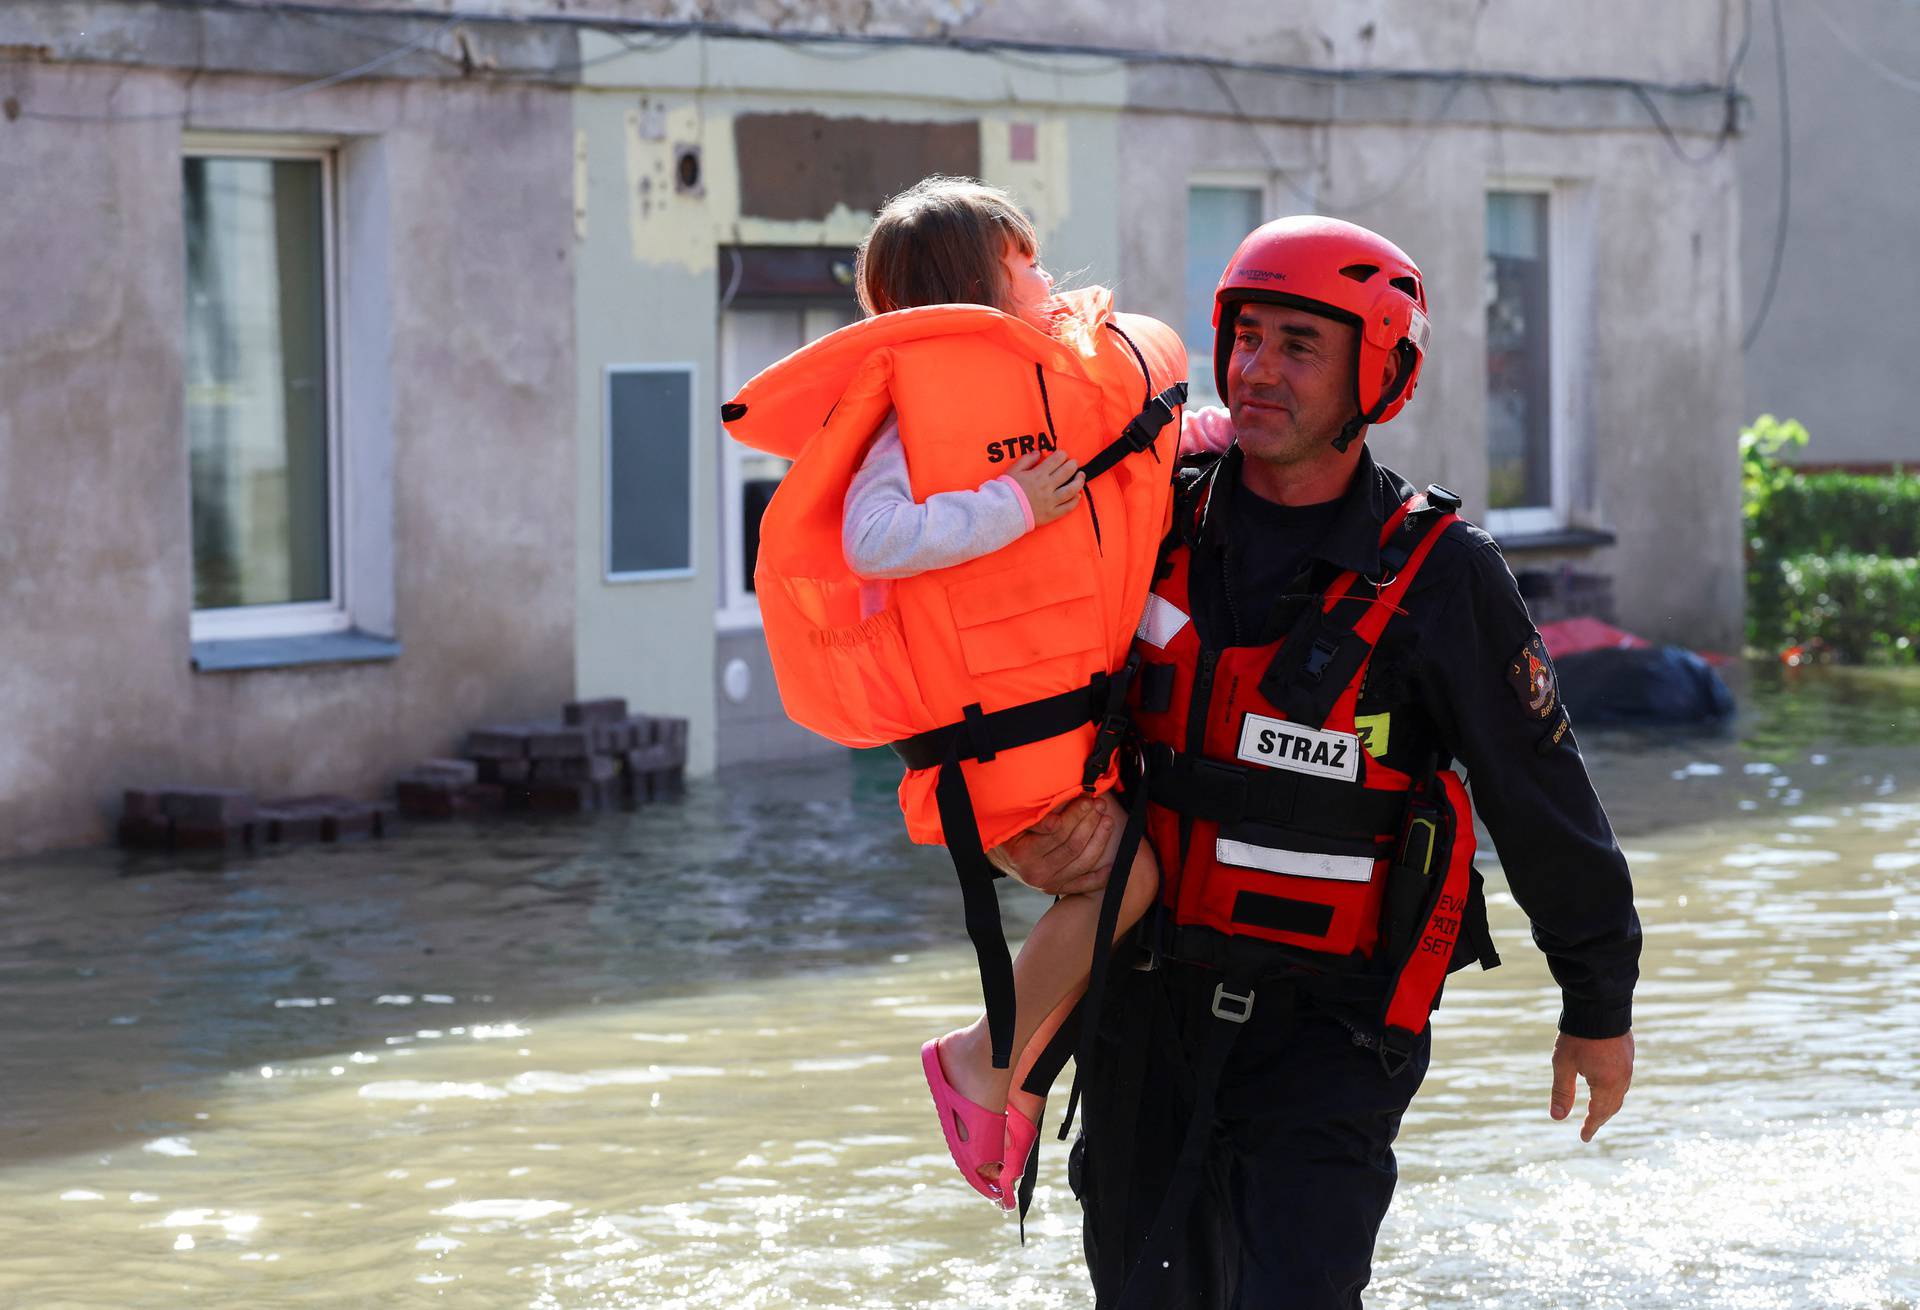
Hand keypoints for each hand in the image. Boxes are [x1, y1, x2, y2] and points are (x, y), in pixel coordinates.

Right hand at [987, 795, 1113, 894]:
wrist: (1000, 855)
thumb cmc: (1008, 832)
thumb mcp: (1015, 821)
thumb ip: (1036, 819)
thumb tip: (1057, 816)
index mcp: (1024, 855)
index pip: (1058, 832)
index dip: (1075, 813)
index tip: (1087, 797)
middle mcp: (1037, 873)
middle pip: (1073, 846)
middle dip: (1090, 822)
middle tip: (1099, 804)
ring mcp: (1049, 883)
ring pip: (1083, 862)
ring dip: (1099, 840)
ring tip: (1107, 820)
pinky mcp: (1057, 889)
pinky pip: (1084, 885)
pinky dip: (1100, 876)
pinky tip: (1112, 864)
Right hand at [1006, 451, 1084, 526]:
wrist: (1003, 512)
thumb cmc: (1007, 490)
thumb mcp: (1013, 470)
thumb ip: (1026, 460)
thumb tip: (1038, 452)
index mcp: (1039, 474)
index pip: (1057, 460)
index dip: (1062, 455)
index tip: (1062, 455)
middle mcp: (1047, 487)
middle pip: (1067, 472)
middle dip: (1073, 465)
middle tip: (1073, 463)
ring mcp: (1051, 501)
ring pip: (1071, 490)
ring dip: (1079, 481)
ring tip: (1081, 476)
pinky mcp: (1051, 514)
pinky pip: (1067, 507)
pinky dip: (1075, 500)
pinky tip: (1077, 495)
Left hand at [1550, 1031, 1633, 1141]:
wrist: (1599, 1005)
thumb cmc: (1578, 1036)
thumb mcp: (1563, 1064)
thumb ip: (1562, 1092)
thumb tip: (1557, 1117)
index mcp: (1606, 1084)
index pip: (1598, 1113)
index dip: (1590, 1126)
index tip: (1584, 1138)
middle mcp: (1622, 1078)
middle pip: (1612, 1106)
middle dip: (1600, 1118)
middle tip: (1589, 1127)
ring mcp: (1628, 1065)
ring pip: (1620, 1093)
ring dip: (1608, 1105)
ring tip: (1597, 1111)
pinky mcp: (1628, 1054)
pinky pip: (1623, 1080)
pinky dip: (1614, 1090)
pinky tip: (1606, 1087)